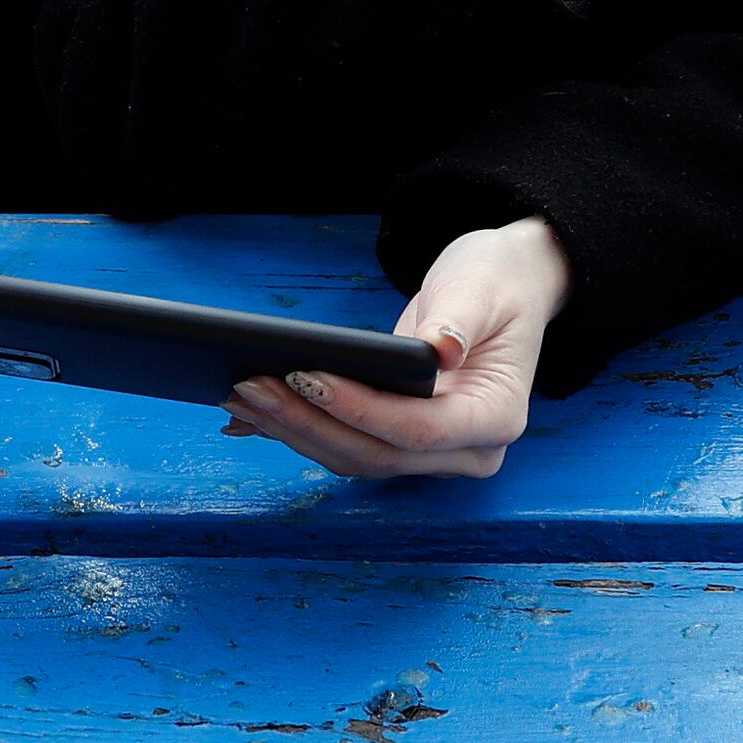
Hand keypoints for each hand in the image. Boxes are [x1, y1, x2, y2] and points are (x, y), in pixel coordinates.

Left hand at [223, 215, 564, 480]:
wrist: (504, 291)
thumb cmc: (495, 284)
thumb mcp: (482, 288)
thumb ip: (461, 320)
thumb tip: (440, 350)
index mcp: (497, 417)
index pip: (418, 428)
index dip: (358, 408)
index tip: (305, 375)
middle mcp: (468, 451)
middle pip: (375, 454)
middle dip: (306, 423)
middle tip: (247, 386)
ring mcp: (433, 454)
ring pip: (353, 458)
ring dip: (292, 430)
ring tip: (238, 394)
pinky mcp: (401, 443)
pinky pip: (345, 446)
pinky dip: (298, 431)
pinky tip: (249, 416)